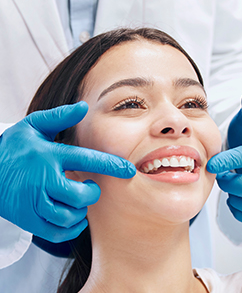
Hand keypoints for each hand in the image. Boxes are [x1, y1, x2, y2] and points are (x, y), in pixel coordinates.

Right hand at [0, 102, 135, 241]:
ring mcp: (33, 202)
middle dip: (92, 194)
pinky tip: (71, 216)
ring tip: (77, 202)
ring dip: (80, 211)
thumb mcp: (33, 126)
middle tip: (89, 188)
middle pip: (80, 195)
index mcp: (48, 155)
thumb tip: (83, 107)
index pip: (86, 159)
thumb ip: (59, 117)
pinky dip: (70, 228)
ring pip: (68, 216)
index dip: (111, 165)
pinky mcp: (27, 219)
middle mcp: (42, 180)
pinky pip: (56, 232)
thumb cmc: (14, 147)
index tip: (129, 170)